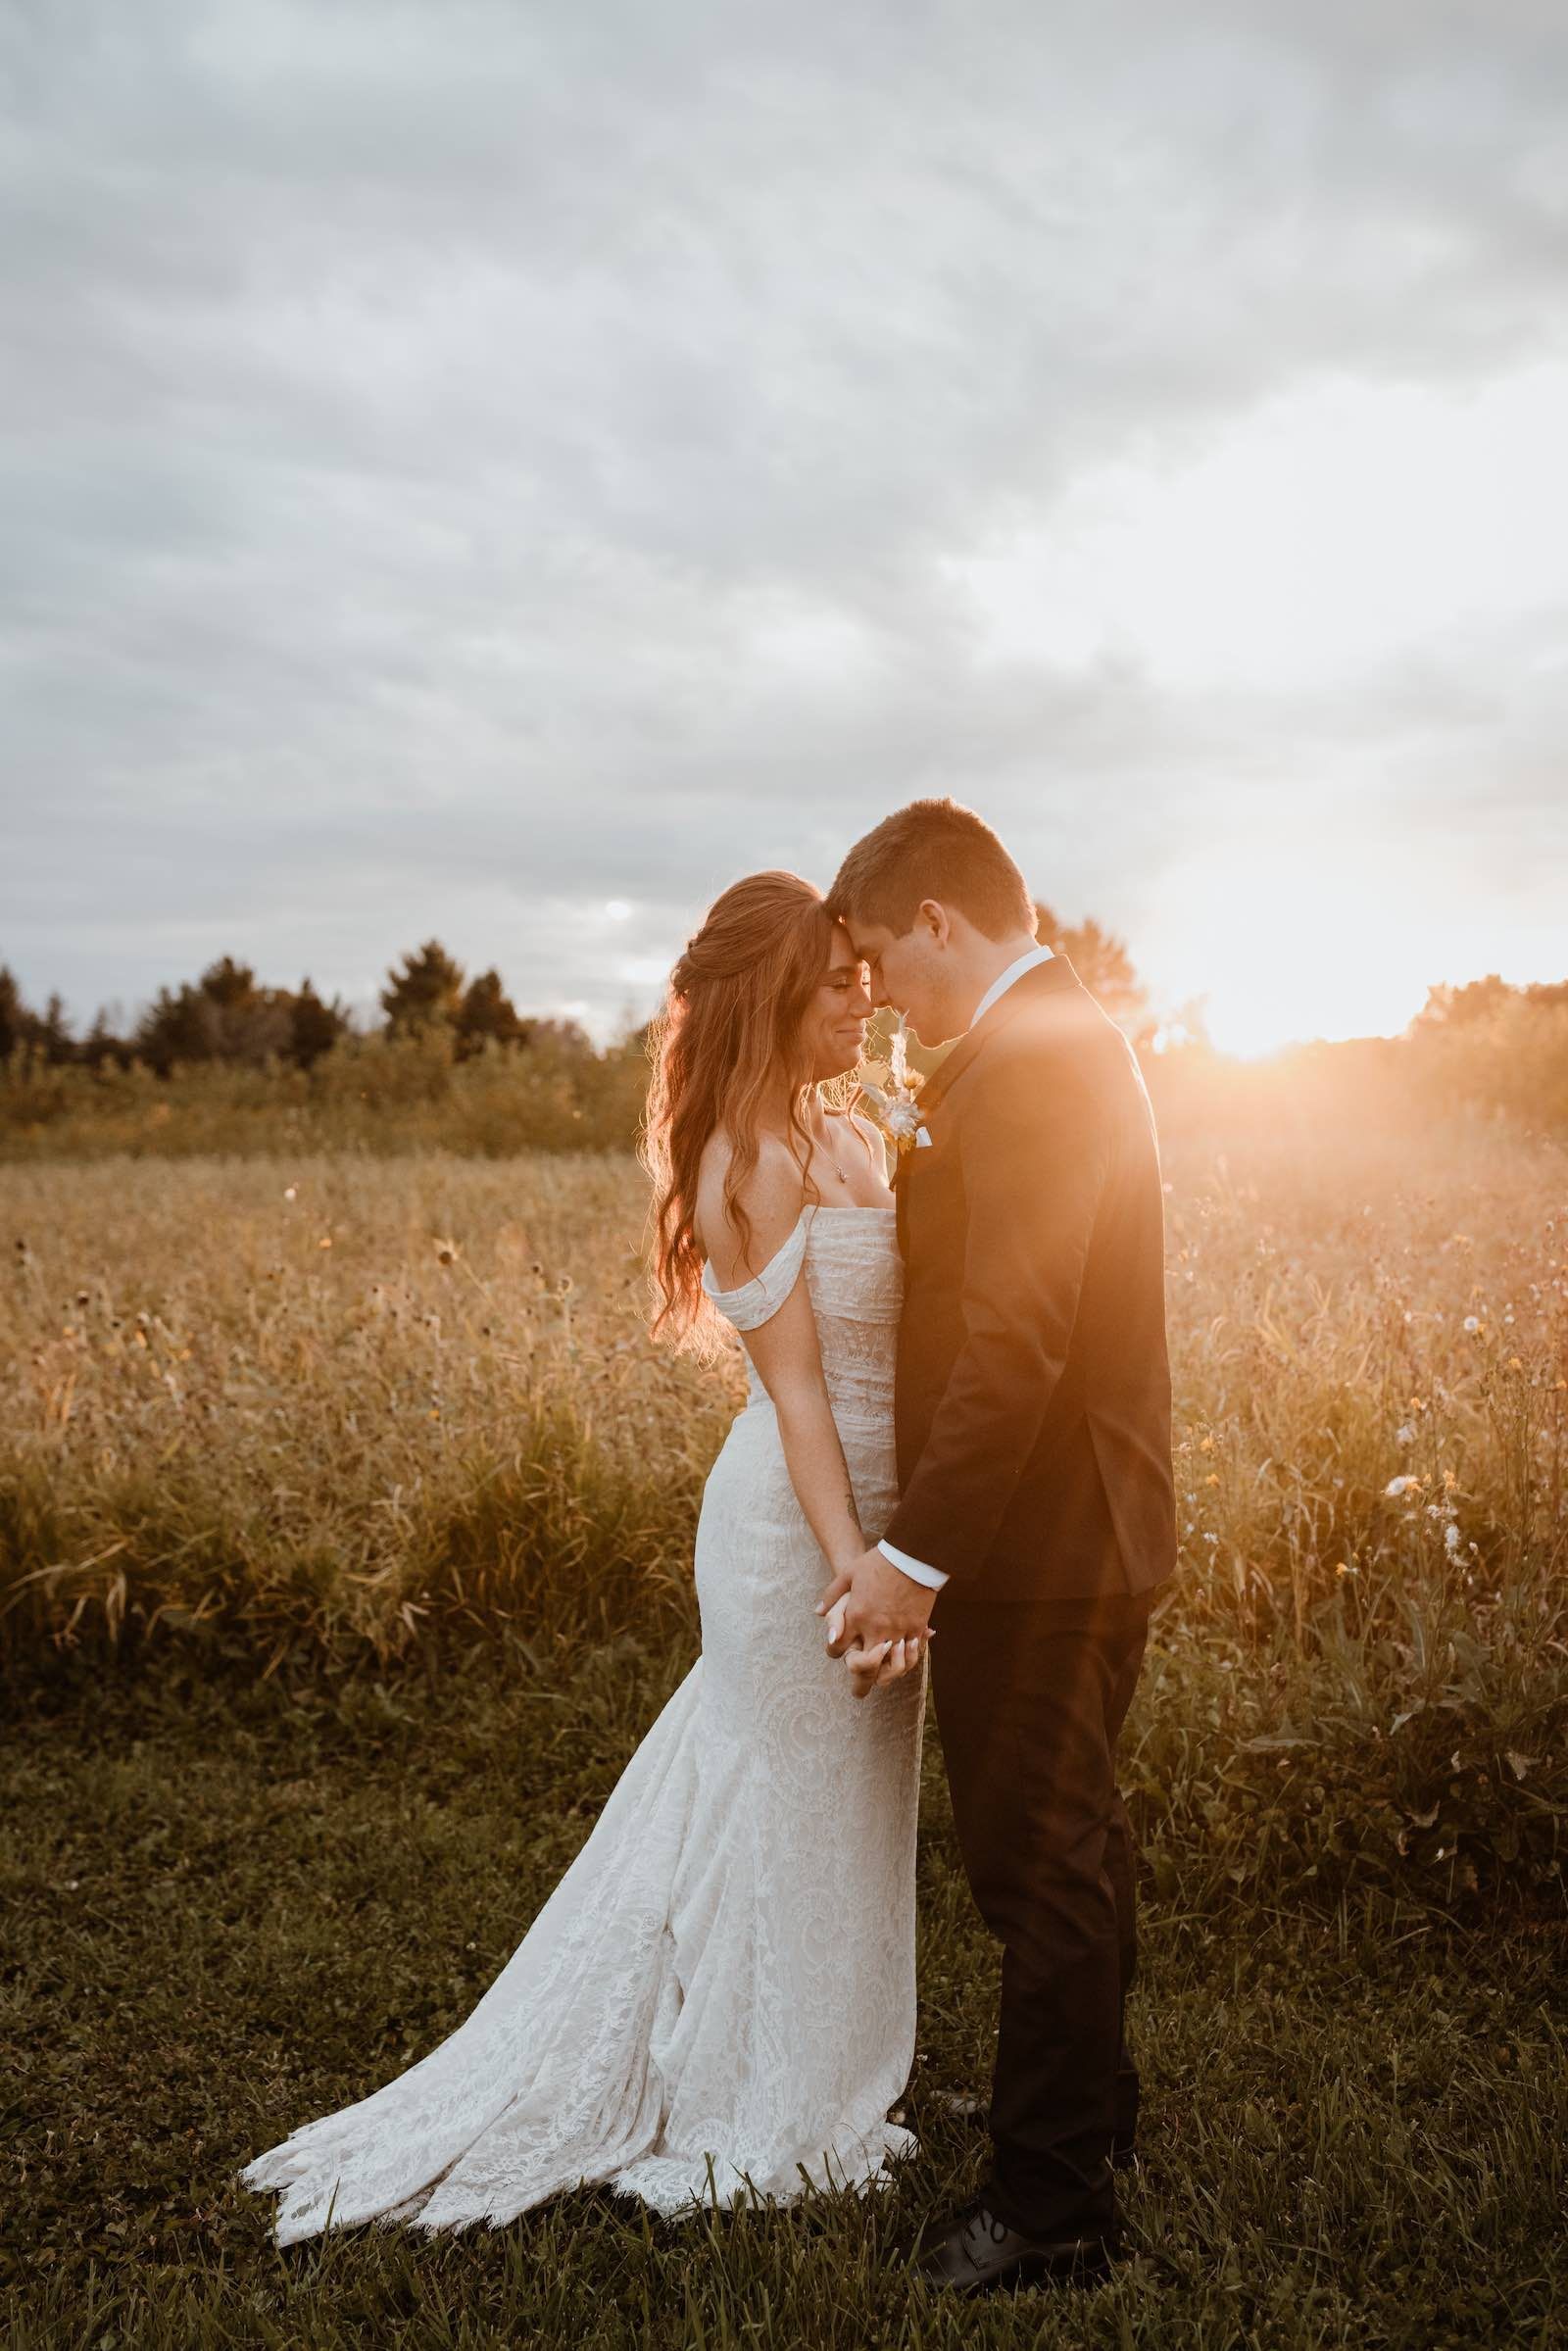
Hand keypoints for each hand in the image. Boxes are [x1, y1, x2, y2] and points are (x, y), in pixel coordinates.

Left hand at [817, 1546, 935, 1696]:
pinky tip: (903, 1659)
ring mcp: (897, 1631)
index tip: (836, 1651)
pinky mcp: (916, 1628)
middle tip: (858, 1691)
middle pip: (865, 1666)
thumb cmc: (877, 1563)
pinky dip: (906, 1658)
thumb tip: (817, 1612)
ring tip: (883, 1678)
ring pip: (891, 1665)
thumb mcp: (848, 1574)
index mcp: (855, 1617)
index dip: (834, 1651)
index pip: (838, 1646)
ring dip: (886, 1674)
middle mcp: (875, 1629)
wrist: (911, 1556)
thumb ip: (832, 1595)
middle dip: (860, 1681)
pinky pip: (910, 1653)